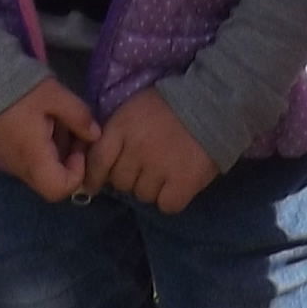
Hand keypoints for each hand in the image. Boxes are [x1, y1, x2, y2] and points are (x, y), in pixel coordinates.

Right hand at [0, 81, 102, 200]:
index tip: (79, 147)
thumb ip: (78, 117)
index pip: (59, 190)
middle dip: (68, 159)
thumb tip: (95, 135)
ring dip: (54, 150)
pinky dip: (39, 145)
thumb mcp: (55, 96)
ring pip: (38, 168)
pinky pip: (25, 157)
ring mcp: (5, 160)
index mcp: (33, 159)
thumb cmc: (18, 89)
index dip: (76, 173)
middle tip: (72, 129)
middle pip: (49, 180)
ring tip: (56, 119)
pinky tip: (39, 119)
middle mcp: (18, 167)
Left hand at [90, 91, 218, 212]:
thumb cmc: (170, 104)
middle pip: (120, 182)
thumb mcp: (134, 109)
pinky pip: (166, 205)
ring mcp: (160, 167)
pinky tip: (178, 184)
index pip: (98, 160)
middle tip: (146, 167)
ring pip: (143, 195)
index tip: (95, 185)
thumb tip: (98, 164)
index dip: (94, 177)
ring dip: (151, 188)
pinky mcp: (183, 182)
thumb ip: (116, 133)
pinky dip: (170, 198)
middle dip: (130, 177)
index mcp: (122, 127)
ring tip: (166, 171)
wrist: (213, 102)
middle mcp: (137, 149)